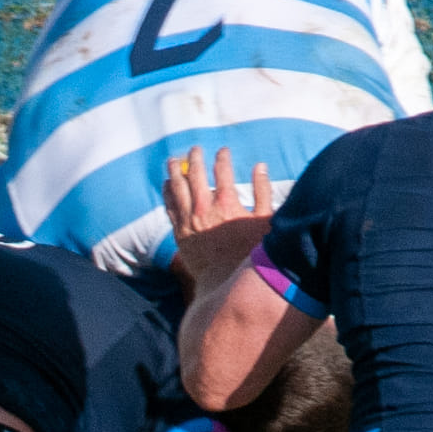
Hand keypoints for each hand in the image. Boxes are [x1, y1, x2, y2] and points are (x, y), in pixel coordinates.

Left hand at [164, 146, 273, 295]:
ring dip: (174, 170)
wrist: (226, 282)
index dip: (222, 157)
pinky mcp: (179, 233)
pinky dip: (167, 192)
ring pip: (176, 187)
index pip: (222, 169)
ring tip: (173, 160)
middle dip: (195, 158)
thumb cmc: (250, 254)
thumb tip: (260, 166)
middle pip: (194, 173)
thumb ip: (263, 192)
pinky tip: (167, 184)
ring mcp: (189, 220)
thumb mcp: (265, 222)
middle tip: (195, 150)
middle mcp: (204, 209)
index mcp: (227, 203)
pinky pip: (169, 206)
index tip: (223, 151)